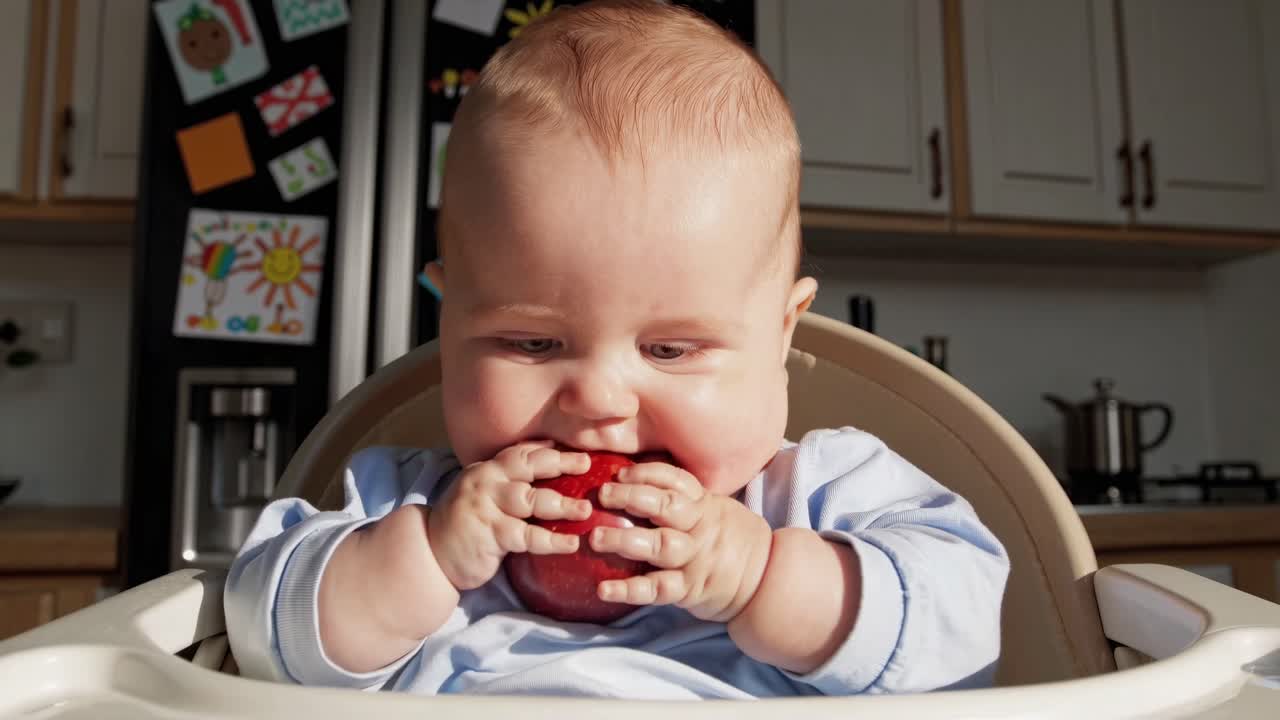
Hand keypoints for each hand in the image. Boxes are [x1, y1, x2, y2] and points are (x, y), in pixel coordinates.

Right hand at [428, 441, 591, 590]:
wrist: (429, 552)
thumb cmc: (465, 523)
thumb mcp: (483, 492)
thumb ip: (509, 476)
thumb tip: (547, 451)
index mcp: (487, 470)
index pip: (522, 453)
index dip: (551, 450)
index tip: (581, 451)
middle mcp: (486, 481)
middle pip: (529, 466)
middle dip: (561, 463)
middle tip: (587, 464)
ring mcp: (487, 507)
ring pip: (531, 499)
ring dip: (561, 504)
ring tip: (585, 510)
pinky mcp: (490, 534)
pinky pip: (527, 536)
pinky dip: (552, 540)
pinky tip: (571, 543)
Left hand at [589, 461, 772, 621]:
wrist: (763, 579)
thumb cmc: (730, 538)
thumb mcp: (715, 508)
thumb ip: (685, 497)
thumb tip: (637, 479)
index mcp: (703, 505)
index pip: (676, 481)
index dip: (647, 473)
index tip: (620, 473)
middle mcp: (698, 529)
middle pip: (665, 508)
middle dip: (632, 498)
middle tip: (602, 495)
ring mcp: (693, 560)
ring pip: (659, 546)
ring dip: (625, 540)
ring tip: (595, 538)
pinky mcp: (688, 590)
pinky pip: (657, 589)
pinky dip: (629, 590)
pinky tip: (603, 589)